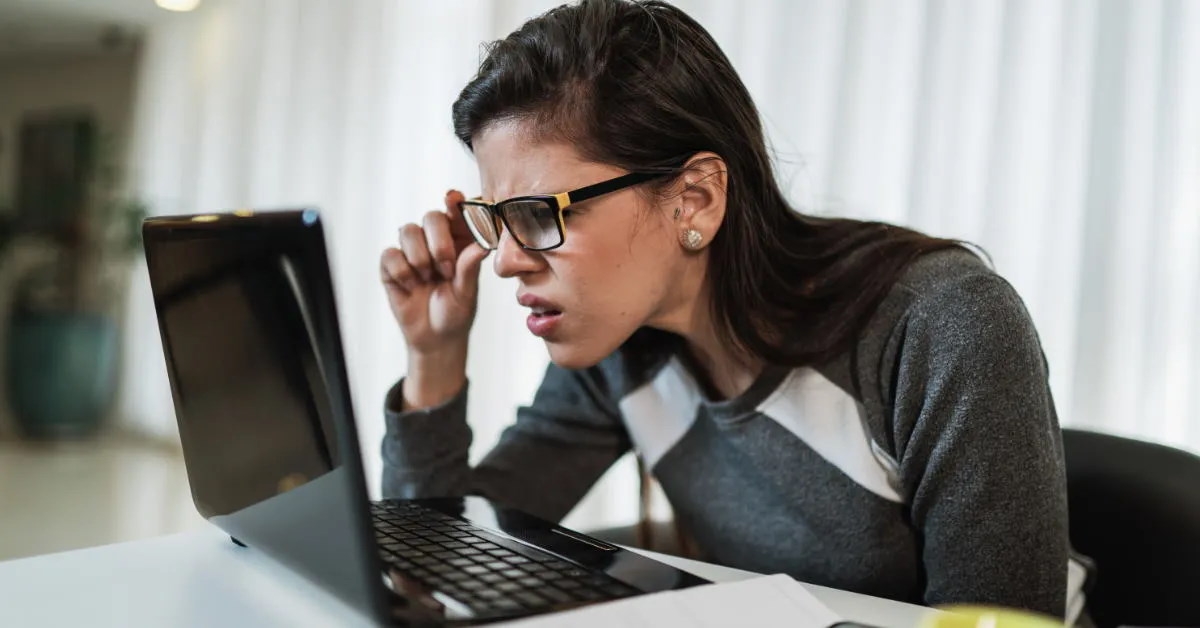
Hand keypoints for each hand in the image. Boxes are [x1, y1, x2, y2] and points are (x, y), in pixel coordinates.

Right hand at [380, 190, 489, 356]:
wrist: (434, 339)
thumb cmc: (456, 312)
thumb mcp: (467, 293)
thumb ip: (470, 268)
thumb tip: (482, 245)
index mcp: (459, 242)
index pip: (456, 213)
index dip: (454, 202)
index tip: (452, 197)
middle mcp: (435, 241)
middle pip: (431, 217)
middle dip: (438, 241)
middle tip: (446, 269)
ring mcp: (412, 251)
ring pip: (407, 231)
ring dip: (419, 257)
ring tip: (428, 279)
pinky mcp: (391, 265)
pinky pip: (390, 254)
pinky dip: (402, 272)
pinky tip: (411, 287)